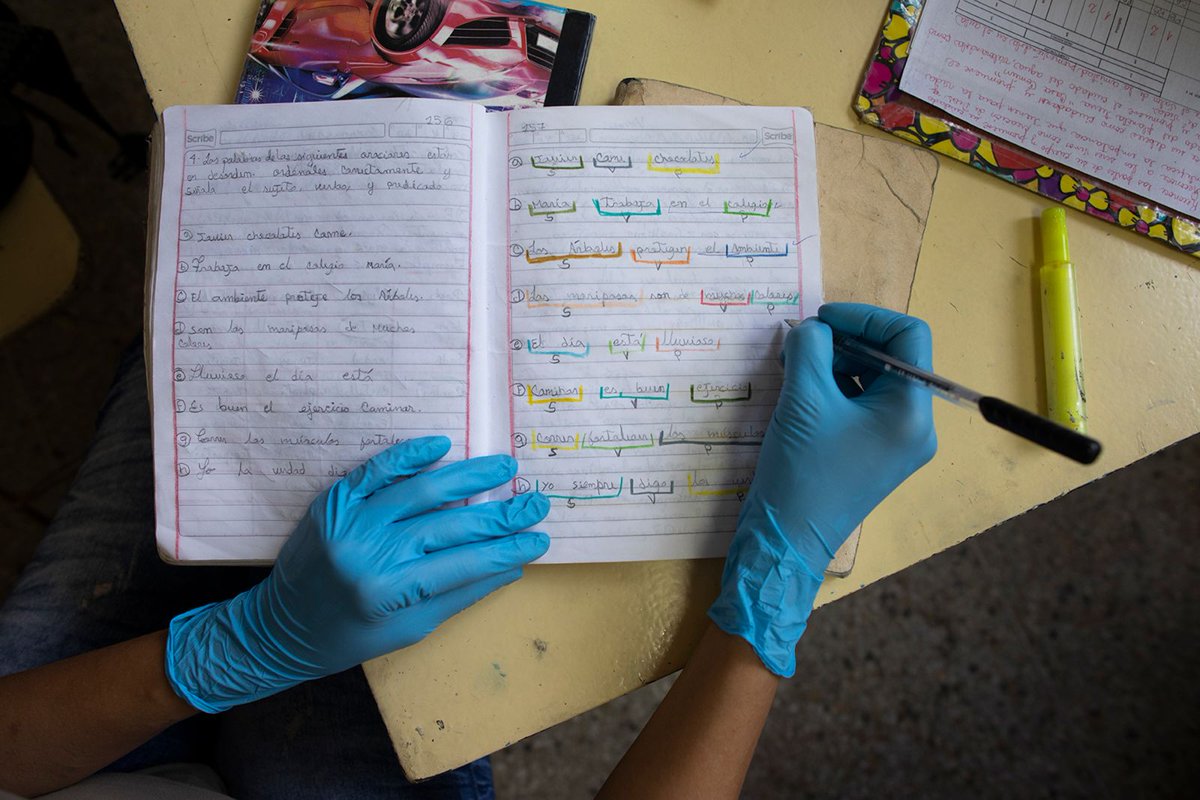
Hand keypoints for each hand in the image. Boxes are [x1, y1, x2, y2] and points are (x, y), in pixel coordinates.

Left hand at [165, 436, 548, 712]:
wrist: (278, 628)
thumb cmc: (348, 637)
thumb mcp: (408, 630)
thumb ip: (458, 595)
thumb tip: (510, 567)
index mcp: (392, 593)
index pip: (466, 563)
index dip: (508, 549)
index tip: (540, 537)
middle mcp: (372, 554)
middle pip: (451, 525)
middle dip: (501, 514)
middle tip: (535, 501)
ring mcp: (351, 523)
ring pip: (421, 490)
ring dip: (468, 477)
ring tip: (503, 466)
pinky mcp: (334, 502)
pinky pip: (376, 470)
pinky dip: (408, 455)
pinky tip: (440, 445)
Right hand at [709, 303, 936, 675]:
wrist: (785, 540)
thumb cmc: (802, 471)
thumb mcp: (803, 399)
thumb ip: (810, 348)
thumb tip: (812, 328)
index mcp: (911, 412)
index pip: (908, 337)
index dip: (866, 317)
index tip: (822, 318)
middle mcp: (914, 426)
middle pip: (892, 358)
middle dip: (846, 341)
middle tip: (802, 340)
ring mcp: (895, 443)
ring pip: (873, 380)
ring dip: (836, 363)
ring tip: (795, 364)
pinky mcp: (872, 454)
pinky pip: (860, 406)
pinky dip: (833, 388)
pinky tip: (800, 388)